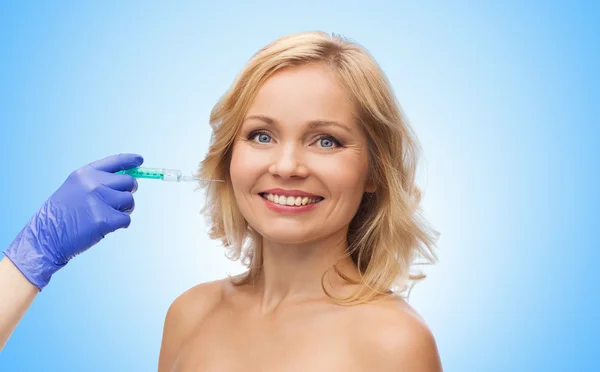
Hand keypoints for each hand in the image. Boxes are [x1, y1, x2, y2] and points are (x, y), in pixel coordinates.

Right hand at [3, 153, 143, 289]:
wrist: (46, 238)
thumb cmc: (61, 215)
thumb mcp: (74, 189)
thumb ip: (97, 181)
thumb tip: (127, 180)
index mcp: (85, 174)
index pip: (115, 161)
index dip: (130, 160)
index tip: (140, 160)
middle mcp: (94, 184)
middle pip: (129, 182)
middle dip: (128, 191)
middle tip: (117, 203)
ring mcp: (100, 201)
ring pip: (130, 201)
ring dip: (124, 210)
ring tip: (106, 216)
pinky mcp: (105, 220)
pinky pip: (126, 219)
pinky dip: (120, 224)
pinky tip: (104, 227)